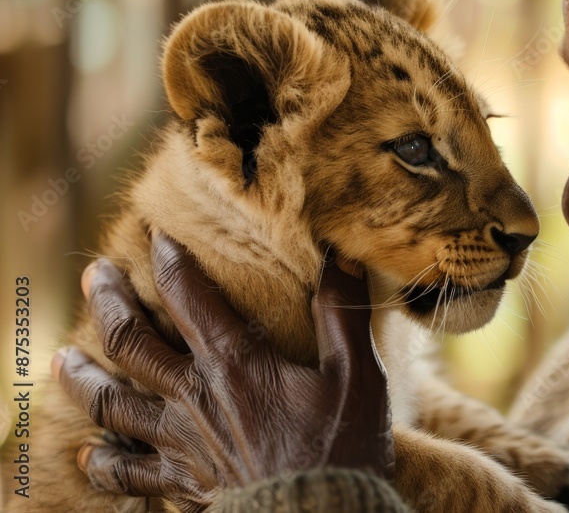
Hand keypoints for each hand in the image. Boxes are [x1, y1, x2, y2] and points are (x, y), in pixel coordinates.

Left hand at [53, 233, 392, 511]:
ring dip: (82, 377)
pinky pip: (127, 473)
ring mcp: (180, 443)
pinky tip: (89, 453)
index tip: (157, 235)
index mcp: (234, 363)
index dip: (169, 259)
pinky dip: (103, 462)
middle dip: (108, 303)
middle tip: (95, 276)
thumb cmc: (342, 448)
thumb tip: (340, 256)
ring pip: (112, 403)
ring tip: (61, 359)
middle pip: (131, 341)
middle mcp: (194, 397)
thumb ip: (340, 313)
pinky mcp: (181, 483)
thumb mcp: (357, 374)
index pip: (187, 296)